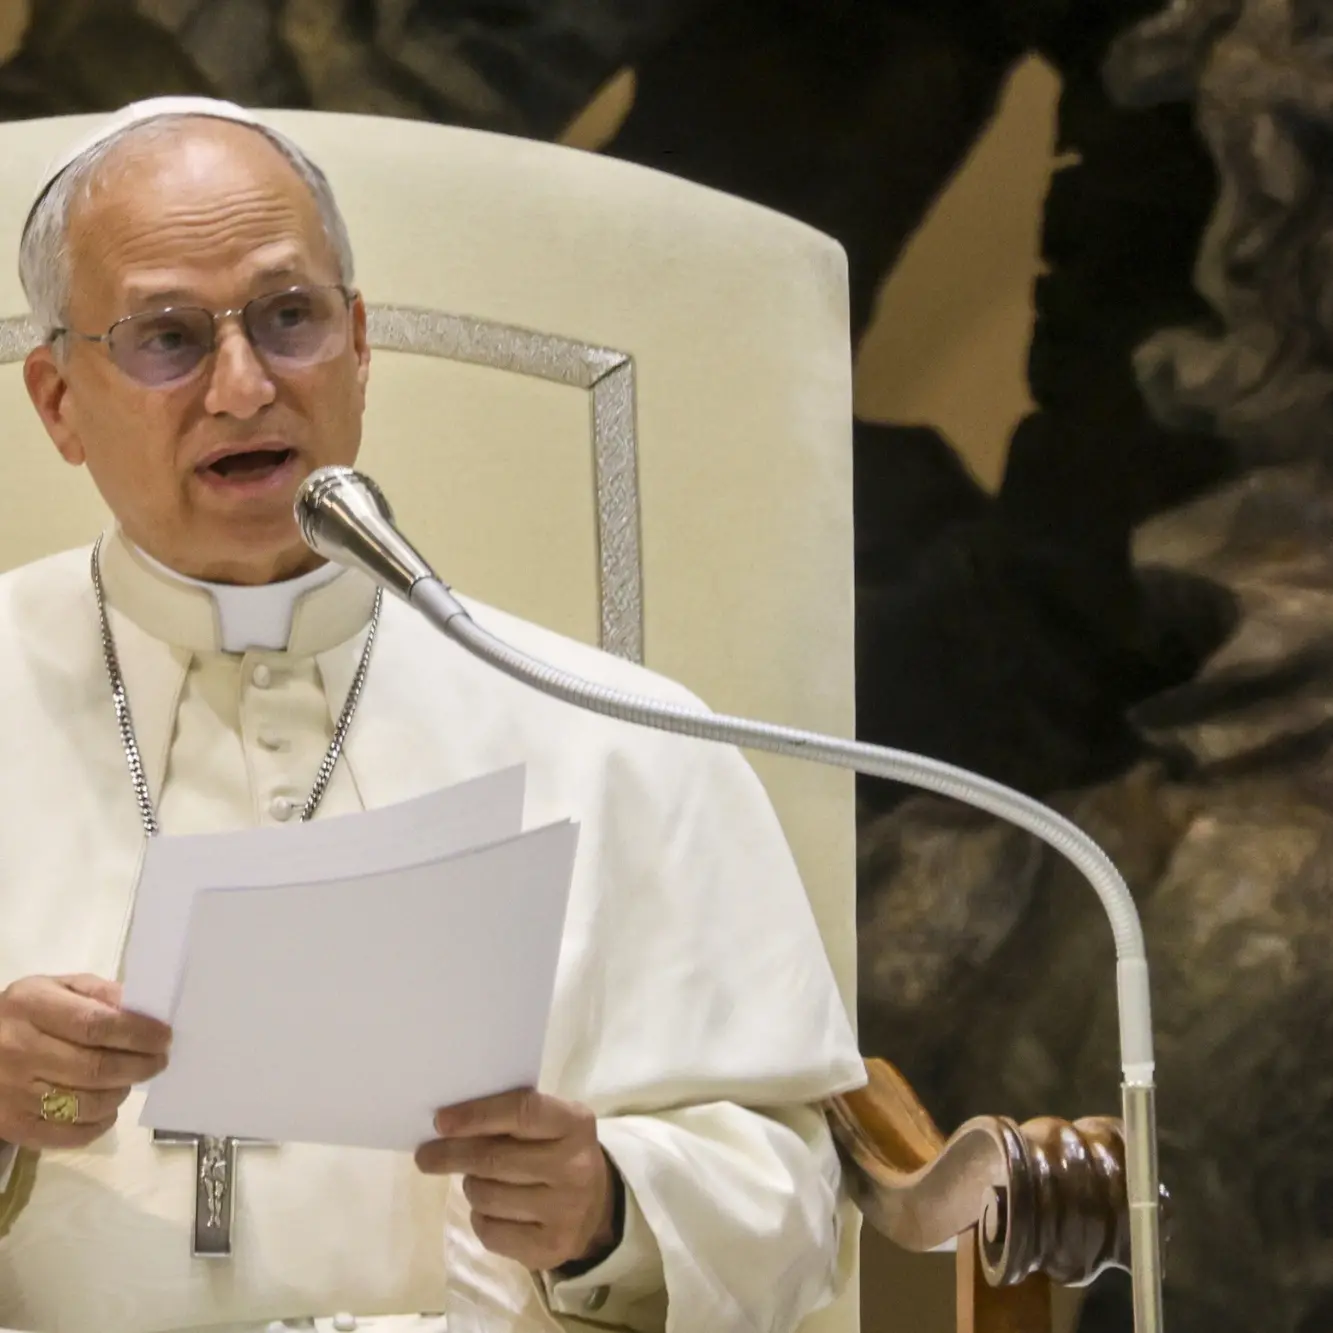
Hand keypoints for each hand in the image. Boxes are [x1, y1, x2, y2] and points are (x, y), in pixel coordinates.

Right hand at [0, 975, 171, 1149]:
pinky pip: (68, 1135)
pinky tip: (107, 1108)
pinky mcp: (12, 1126)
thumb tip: (145, 1010)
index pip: (96, 1024)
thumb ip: (99, 994)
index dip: (138, 1033)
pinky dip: (99, 1124)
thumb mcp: (56, 988)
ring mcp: (12, 1093)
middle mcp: (18, 1050)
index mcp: (31, 1006)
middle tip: (158, 1061)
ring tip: (129, 1080)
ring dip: (120, 1093)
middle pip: (95, 1068)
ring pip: (86, 1104)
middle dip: (139, 1065)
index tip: (165, 1037)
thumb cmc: (25, 1015)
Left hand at [415, 1088, 619, 1272]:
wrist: (595, 1207)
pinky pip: (490, 1231)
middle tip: (425, 1155)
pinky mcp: (550, 1248)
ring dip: (471, 1186)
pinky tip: (491, 1209)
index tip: (440, 1122)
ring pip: (487, 1196)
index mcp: (574, 1123)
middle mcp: (575, 1166)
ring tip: (477, 1180)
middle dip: (452, 1155)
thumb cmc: (557, 1152)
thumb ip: (510, 1117)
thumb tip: (447, 1126)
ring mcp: (565, 1211)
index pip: (520, 1112)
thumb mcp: (548, 1123)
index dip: (477, 1115)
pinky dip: (480, 1218)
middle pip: (495, 1159)